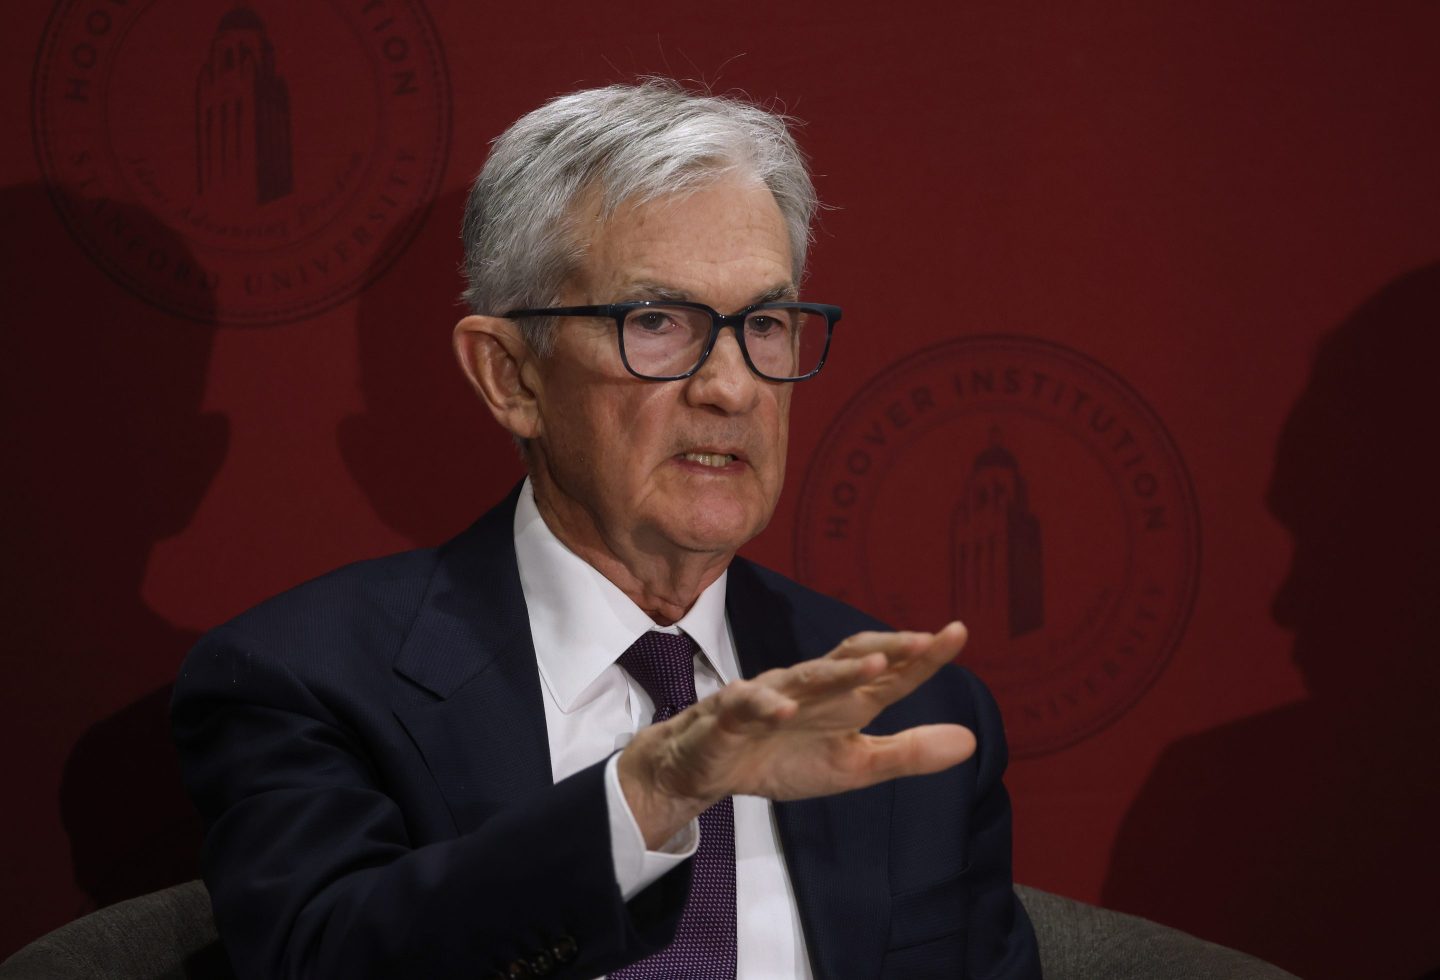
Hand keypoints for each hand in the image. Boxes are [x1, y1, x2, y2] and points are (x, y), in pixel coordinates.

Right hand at [618, 623, 975, 847]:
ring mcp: (771, 696)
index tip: (958, 632)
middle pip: (852, 660)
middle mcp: (812, 689)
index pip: (890, 674)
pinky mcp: (730, 715)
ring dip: (840, 672)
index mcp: (845, 701)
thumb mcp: (854, 765)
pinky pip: (748, 705)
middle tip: (924, 640)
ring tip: (875, 666)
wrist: (709, 769)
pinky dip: (765, 705)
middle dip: (888, 648)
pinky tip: (785, 710)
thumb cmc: (783, 758)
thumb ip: (908, 753)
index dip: (923, 656)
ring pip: (807, 677)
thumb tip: (971, 741)